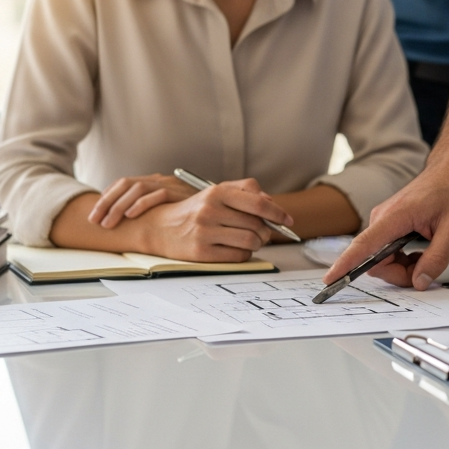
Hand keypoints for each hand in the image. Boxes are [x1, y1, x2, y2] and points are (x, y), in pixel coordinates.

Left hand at [89, 174, 196, 227]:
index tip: (94, 215)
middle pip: (125, 185)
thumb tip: (117, 222)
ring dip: (119, 206)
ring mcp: (169, 185)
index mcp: (152, 181)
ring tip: (108, 223)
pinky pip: (157, 194)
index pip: (122, 183)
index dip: (106, 198)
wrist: (217, 208)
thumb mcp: (163, 211)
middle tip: (95, 221)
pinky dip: (141, 203)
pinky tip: (130, 215)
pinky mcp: (179, 193)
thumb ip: (146, 211)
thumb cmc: (188, 215)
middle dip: (106, 203)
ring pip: (137, 188)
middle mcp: (159, 180)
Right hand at [134, 179, 293, 262]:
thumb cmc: (195, 210)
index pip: (258, 204)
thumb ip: (245, 191)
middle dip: (266, 232)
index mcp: (216, 193)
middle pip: (257, 226)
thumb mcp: (217, 192)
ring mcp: (205, 232)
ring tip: (250, 241)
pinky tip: (236, 249)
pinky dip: (244, 254)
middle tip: (263, 233)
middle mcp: (210, 211)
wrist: (160, 227)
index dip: (278, 213)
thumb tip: (271, 203)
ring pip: (250, 242)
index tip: (288, 221)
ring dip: (257, 244)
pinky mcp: (201, 253)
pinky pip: (238, 256)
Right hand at [322, 162, 448, 289]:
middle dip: (399, 274)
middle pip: (375, 262)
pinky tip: (420, 251)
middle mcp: (382, 219)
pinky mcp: (388, 225)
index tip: (330, 279)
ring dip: (403, 267)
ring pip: (382, 260)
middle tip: (424, 272)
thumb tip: (419, 282)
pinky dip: (403, 259)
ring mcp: (384, 222)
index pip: (363, 245)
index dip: (345, 265)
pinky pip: (387, 252)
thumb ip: (436, 259)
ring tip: (427, 256)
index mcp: (394, 217)